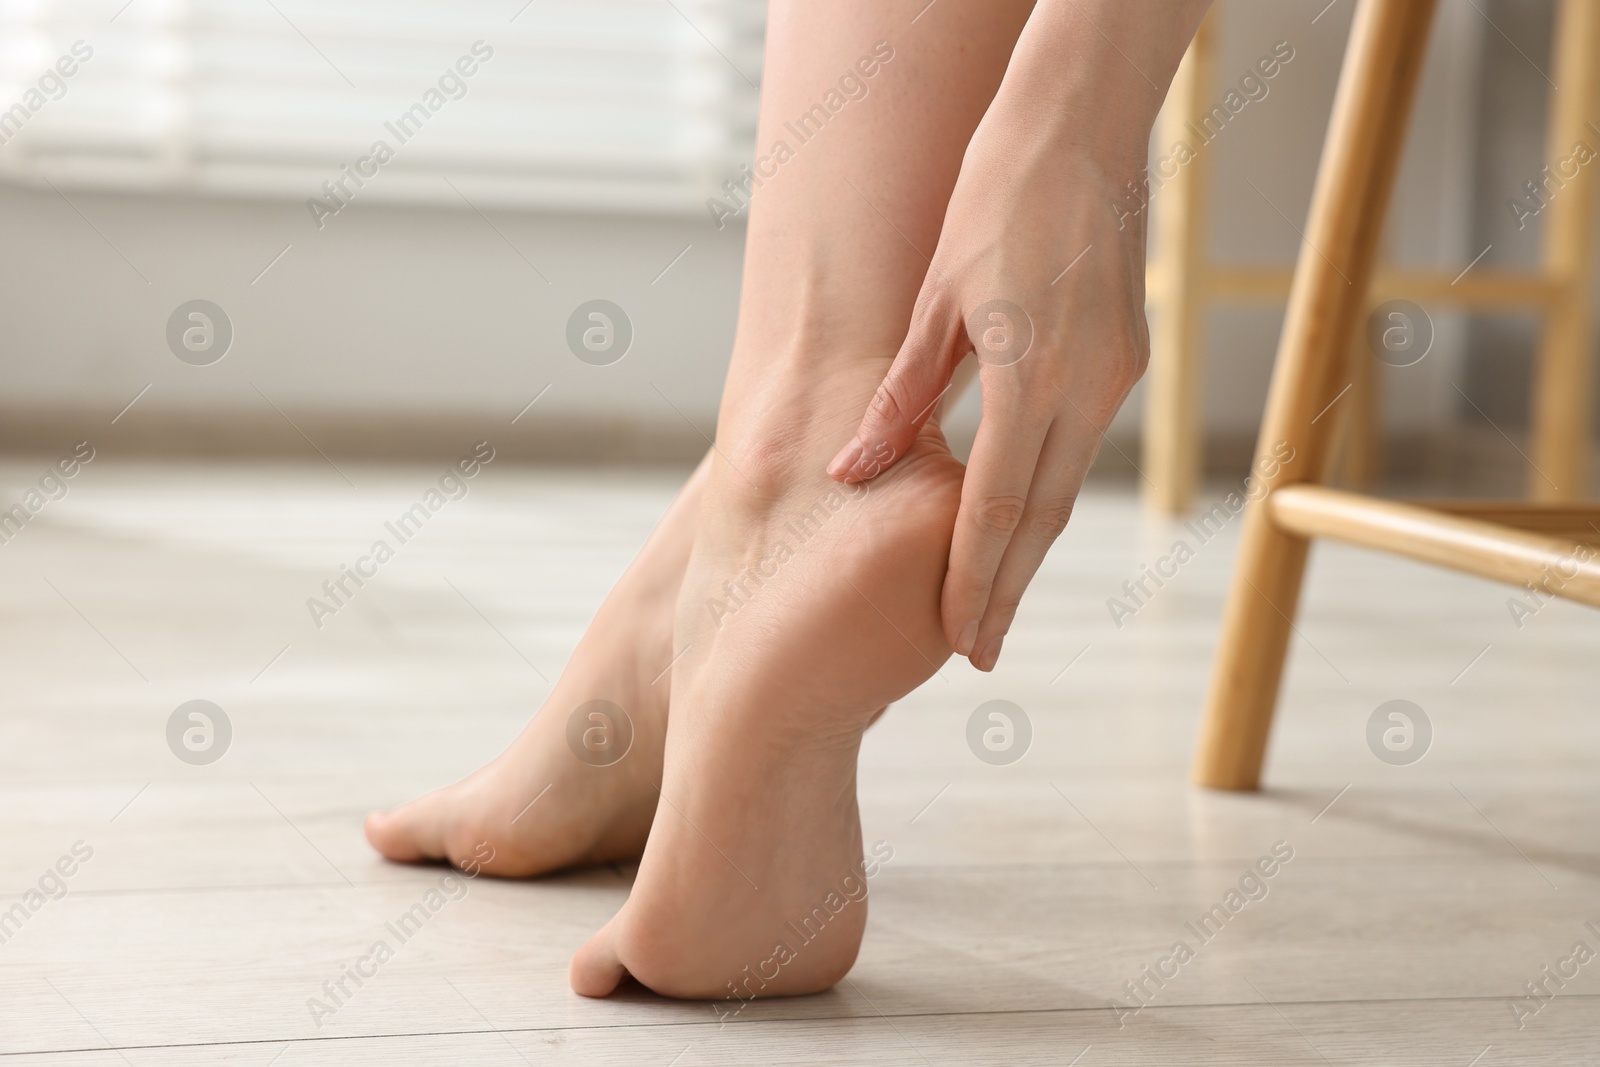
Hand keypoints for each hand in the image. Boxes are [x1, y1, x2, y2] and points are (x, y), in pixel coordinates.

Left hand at [825, 115, 1151, 671]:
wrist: (1081, 129)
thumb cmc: (994, 201)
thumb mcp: (935, 302)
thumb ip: (900, 398)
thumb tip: (854, 473)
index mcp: (1033, 375)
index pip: (998, 509)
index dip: (976, 581)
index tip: (961, 640)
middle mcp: (1085, 388)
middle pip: (1040, 519)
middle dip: (1005, 591)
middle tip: (978, 655)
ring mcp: (1114, 377)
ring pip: (1063, 488)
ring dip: (1026, 551)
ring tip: (989, 605)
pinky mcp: (1125, 362)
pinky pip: (1078, 449)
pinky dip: (1043, 495)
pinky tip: (1017, 525)